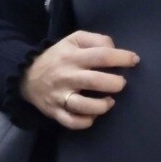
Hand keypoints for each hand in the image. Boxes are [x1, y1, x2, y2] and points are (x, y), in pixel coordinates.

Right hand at [20, 30, 138, 129]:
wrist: (26, 75)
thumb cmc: (58, 57)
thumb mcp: (73, 40)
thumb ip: (95, 40)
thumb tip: (114, 49)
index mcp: (72, 56)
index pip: (101, 55)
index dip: (122, 58)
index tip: (134, 60)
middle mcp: (66, 76)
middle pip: (95, 81)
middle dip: (115, 83)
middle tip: (121, 82)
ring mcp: (60, 96)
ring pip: (83, 106)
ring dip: (102, 106)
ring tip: (110, 101)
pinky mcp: (55, 111)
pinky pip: (72, 122)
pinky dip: (86, 121)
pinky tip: (94, 115)